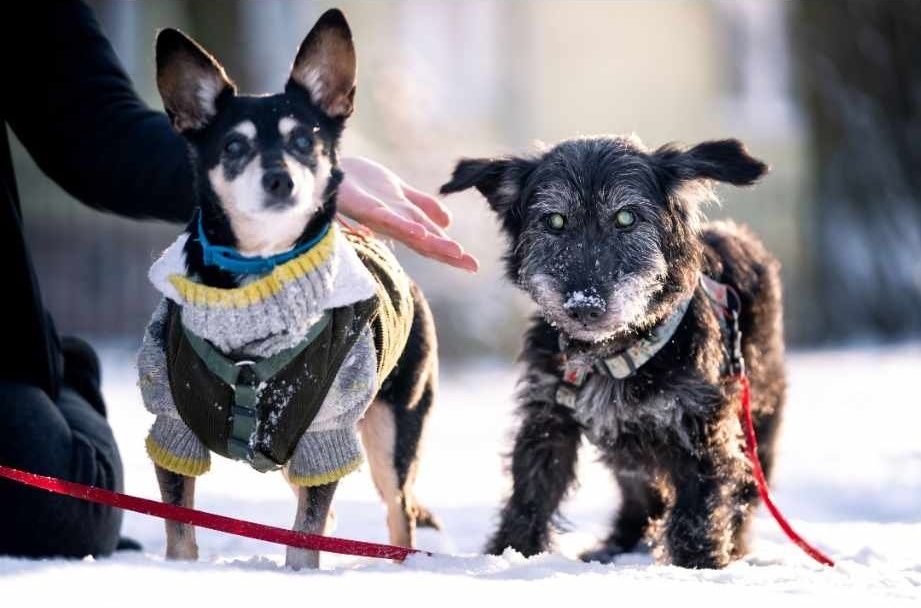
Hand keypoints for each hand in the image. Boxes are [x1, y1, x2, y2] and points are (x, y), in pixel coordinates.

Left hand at [338, 156, 478, 271]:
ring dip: (431, 242)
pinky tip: (419, 231)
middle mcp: (392, 223)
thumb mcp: (399, 192)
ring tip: (453, 252)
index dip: (451, 252)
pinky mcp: (364, 205)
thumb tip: (447, 223)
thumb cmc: (359, 182)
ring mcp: (378, 215)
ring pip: (410, 231)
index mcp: (402, 220)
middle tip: (472, 265)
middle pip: (424, 240)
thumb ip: (422, 206)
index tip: (474, 265)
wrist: (326, 168)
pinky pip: (385, 217)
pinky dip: (403, 225)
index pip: (431, 239)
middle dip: (448, 253)